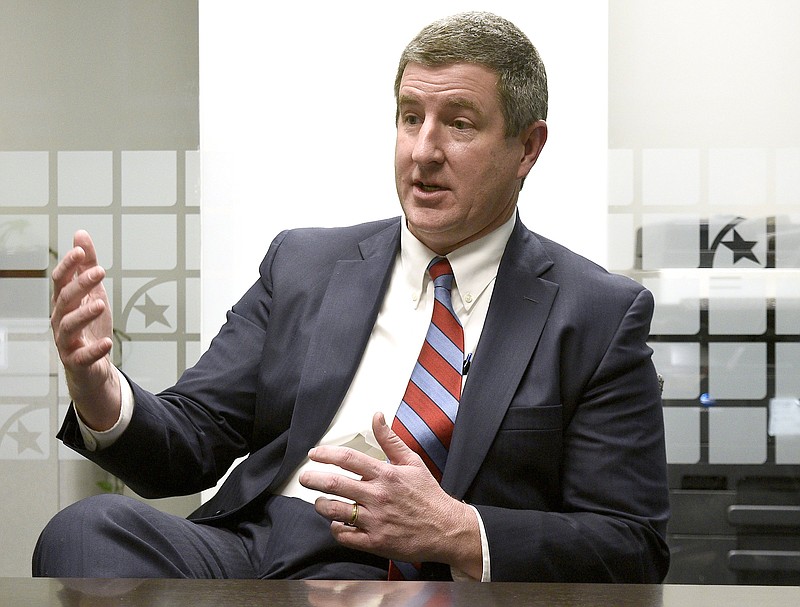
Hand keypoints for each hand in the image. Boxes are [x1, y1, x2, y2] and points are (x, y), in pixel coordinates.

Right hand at [51, 230, 120, 429]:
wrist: (92, 366)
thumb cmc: (90, 327)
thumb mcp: (92, 293)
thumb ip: (86, 266)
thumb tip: (80, 235)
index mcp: (64, 303)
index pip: (60, 281)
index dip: (68, 266)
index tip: (80, 251)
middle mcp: (60, 320)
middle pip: (65, 300)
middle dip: (80, 284)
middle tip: (100, 271)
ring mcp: (66, 342)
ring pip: (68, 326)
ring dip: (84, 314)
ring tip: (101, 303)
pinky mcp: (77, 362)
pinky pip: (82, 356)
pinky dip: (94, 350)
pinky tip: (107, 342)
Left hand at [299, 412, 481, 577]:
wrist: (446, 529)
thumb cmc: (428, 495)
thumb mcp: (412, 462)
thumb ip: (390, 440)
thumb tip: (377, 416)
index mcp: (386, 475)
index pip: (348, 459)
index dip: (326, 455)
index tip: (314, 454)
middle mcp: (378, 496)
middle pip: (334, 484)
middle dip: (312, 479)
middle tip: (304, 477)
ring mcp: (375, 521)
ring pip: (335, 511)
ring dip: (321, 505)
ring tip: (319, 501)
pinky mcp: (375, 542)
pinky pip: (345, 535)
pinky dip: (336, 528)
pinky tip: (338, 522)